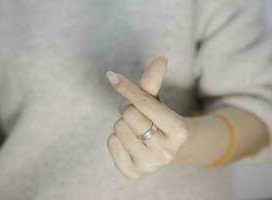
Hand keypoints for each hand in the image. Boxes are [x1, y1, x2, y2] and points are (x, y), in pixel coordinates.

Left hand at [106, 57, 189, 179]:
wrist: (163, 148)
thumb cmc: (159, 119)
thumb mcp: (158, 100)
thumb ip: (154, 81)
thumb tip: (161, 58)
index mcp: (180, 131)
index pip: (145, 103)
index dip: (126, 87)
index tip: (112, 76)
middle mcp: (167, 152)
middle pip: (128, 115)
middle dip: (128, 110)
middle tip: (137, 116)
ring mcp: (150, 165)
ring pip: (118, 128)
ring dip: (122, 124)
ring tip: (135, 129)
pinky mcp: (134, 173)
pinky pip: (111, 143)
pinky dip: (115, 138)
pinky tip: (128, 142)